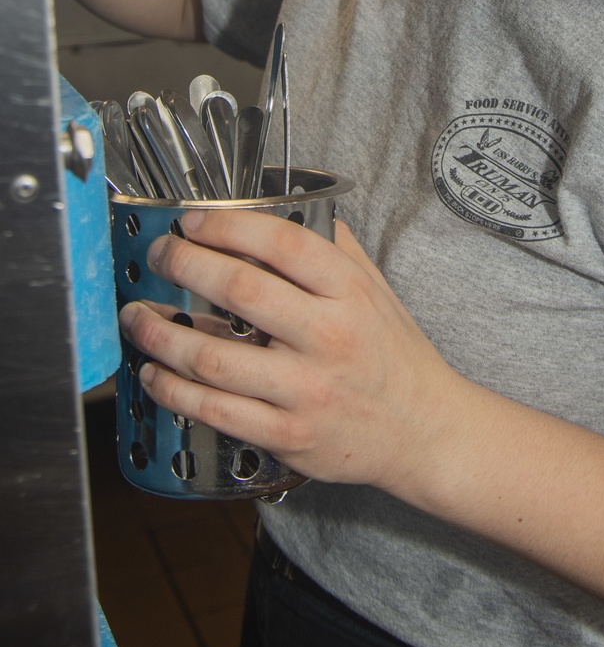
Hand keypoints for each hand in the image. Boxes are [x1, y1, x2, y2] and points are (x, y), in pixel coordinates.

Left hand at [118, 208, 465, 491]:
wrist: (423, 429)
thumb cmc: (395, 355)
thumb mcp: (376, 290)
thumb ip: (334, 250)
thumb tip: (289, 212)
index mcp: (349, 293)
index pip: (282, 242)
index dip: (227, 225)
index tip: (192, 221)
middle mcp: (328, 337)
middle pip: (239, 289)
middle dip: (184, 265)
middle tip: (159, 256)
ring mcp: (305, 389)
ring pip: (214, 357)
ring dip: (162, 333)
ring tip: (138, 315)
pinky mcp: (287, 434)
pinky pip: (215, 410)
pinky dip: (174, 390)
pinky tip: (155, 372)